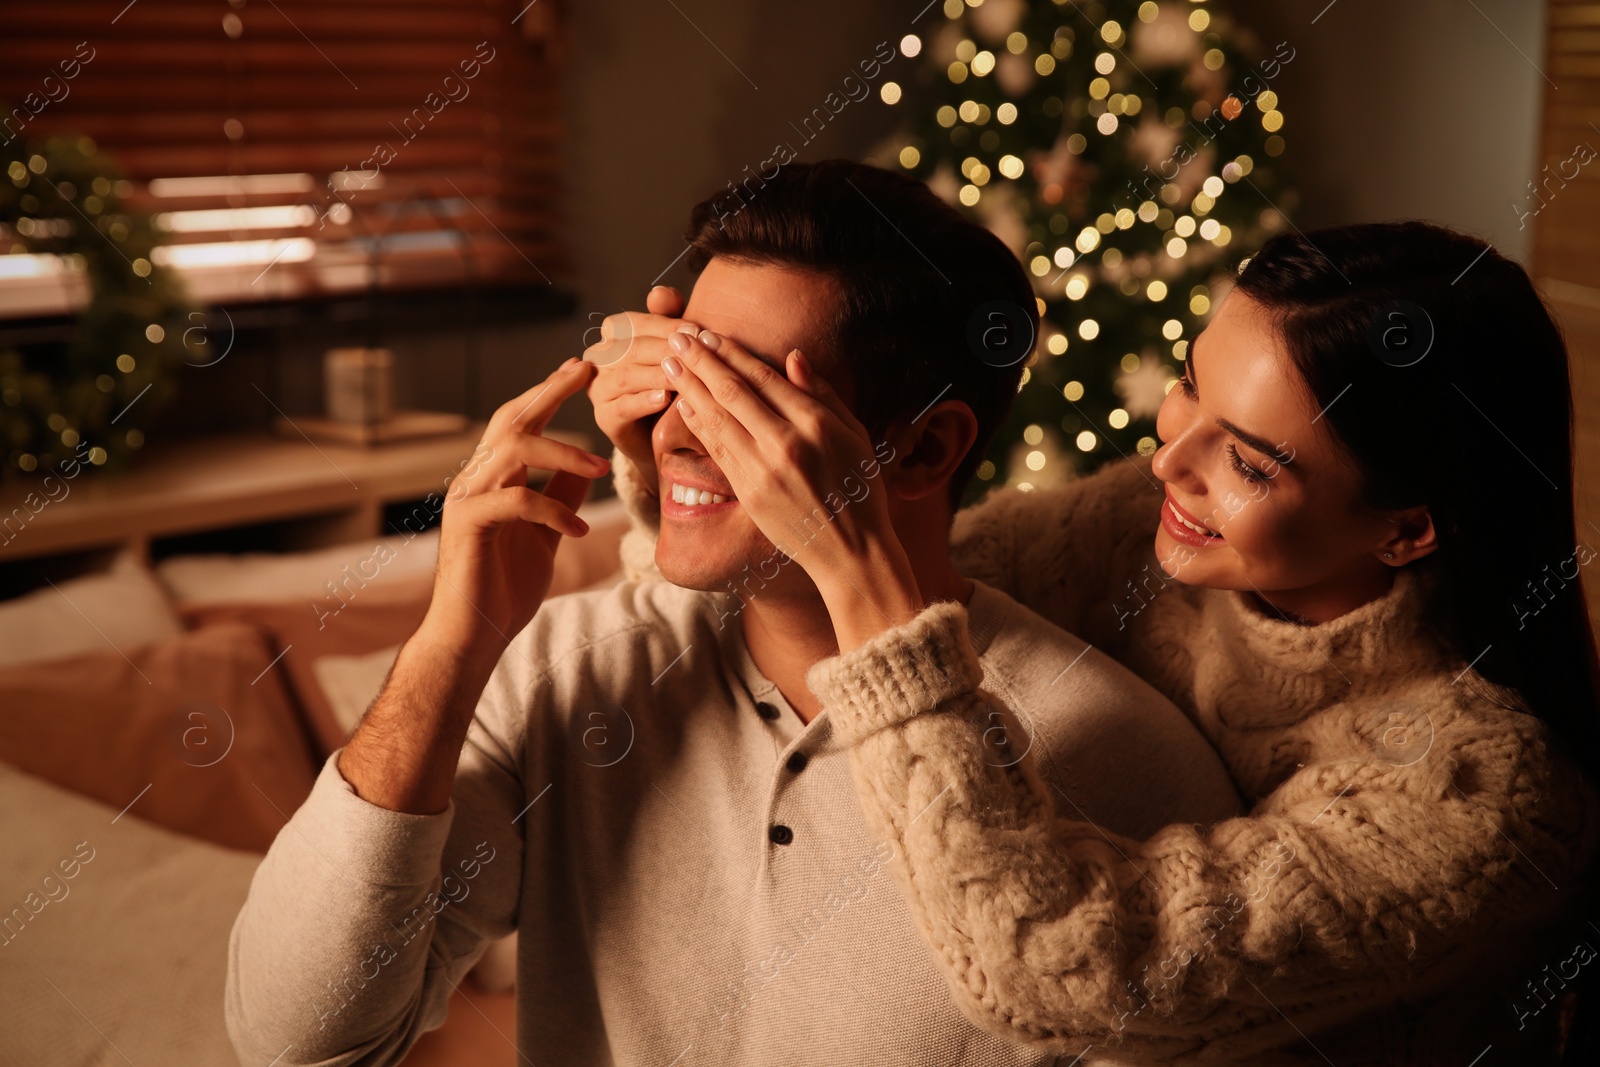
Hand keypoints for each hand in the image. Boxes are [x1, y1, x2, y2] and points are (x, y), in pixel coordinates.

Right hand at [423, 358, 610, 670]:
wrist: (472, 638)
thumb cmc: (504, 590)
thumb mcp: (545, 537)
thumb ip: (560, 499)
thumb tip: (587, 469)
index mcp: (490, 480)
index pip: (517, 422)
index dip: (547, 393)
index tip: (580, 368)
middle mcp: (473, 481)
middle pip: (509, 419)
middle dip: (549, 391)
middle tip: (586, 370)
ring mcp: (466, 500)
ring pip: (512, 449)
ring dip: (562, 451)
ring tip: (599, 464)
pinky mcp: (468, 526)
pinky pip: (516, 500)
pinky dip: (553, 509)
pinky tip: (580, 530)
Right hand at [585, 285, 698, 494]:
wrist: (666, 434)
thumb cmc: (673, 381)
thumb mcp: (675, 346)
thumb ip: (669, 317)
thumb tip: (660, 292)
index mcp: (613, 334)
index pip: (635, 322)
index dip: (667, 325)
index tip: (699, 330)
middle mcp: (599, 358)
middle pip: (631, 348)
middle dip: (666, 348)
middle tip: (697, 352)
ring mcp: (598, 389)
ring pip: (625, 376)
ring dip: (658, 375)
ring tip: (684, 376)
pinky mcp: (604, 418)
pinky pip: (622, 407)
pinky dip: (644, 401)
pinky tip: (665, 399)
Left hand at [662, 329, 924, 649]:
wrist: (852, 549)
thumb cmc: (860, 488)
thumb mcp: (855, 434)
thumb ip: (823, 394)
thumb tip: (793, 357)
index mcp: (815, 423)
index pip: (763, 377)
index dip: (732, 353)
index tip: (709, 335)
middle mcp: (787, 442)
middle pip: (733, 391)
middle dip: (702, 362)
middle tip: (678, 338)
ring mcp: (764, 469)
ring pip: (718, 418)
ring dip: (690, 387)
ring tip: (670, 364)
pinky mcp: (749, 492)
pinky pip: (717, 449)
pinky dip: (698, 424)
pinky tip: (683, 404)